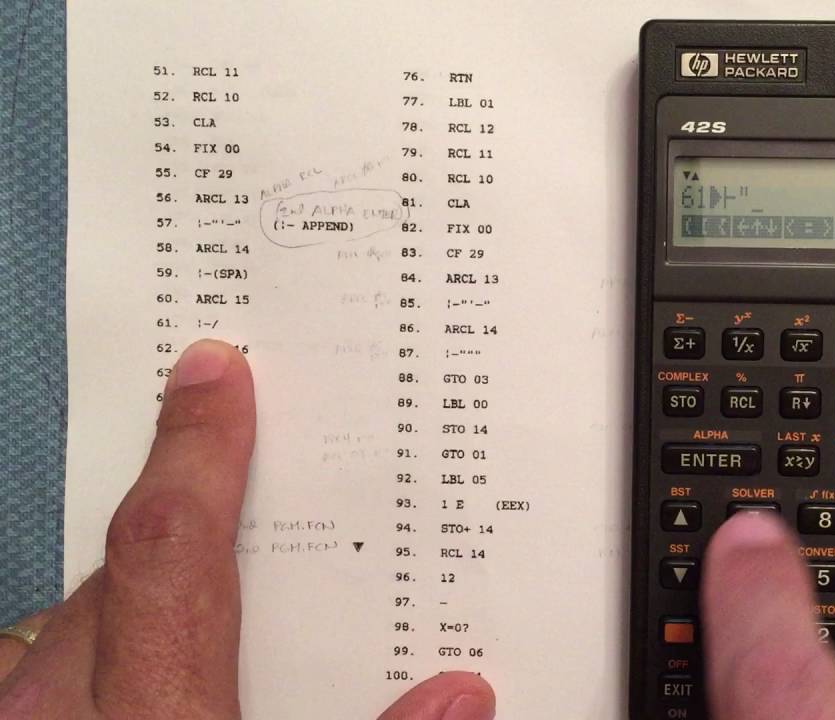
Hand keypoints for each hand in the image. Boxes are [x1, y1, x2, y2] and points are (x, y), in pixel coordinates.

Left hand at [0, 340, 494, 719]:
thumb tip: (463, 698)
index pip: (169, 556)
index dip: (198, 453)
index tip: (214, 378)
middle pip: (116, 584)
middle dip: (180, 539)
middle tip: (242, 513)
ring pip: (62, 633)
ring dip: (128, 614)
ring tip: (192, 635)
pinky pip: (36, 681)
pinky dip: (84, 670)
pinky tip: (123, 699)